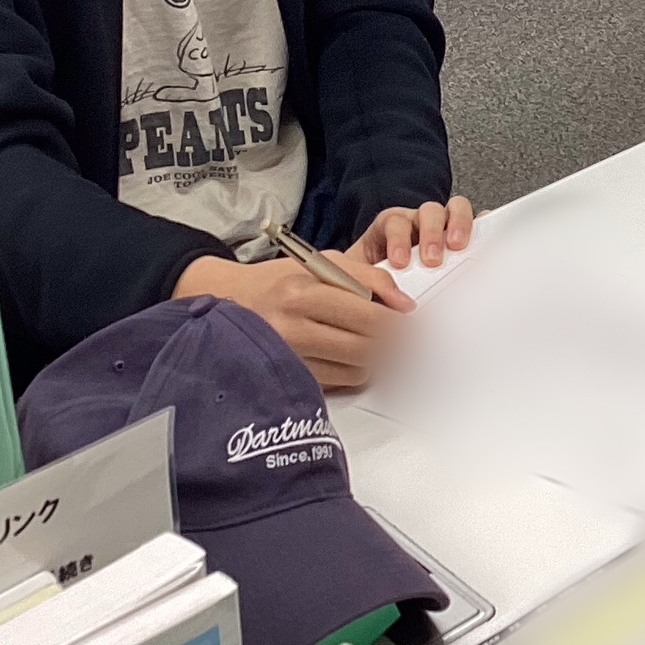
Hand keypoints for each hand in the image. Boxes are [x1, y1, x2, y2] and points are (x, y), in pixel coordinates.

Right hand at [173, 252, 412, 389]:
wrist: (231, 303)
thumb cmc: (282, 281)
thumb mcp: (324, 262)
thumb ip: (370, 278)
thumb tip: (405, 306)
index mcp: (301, 293)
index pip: (366, 316)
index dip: (398, 323)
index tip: (413, 323)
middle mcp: (291, 329)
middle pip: (364, 349)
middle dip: (393, 345)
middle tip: (405, 338)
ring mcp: (289, 358)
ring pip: (356, 370)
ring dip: (375, 359)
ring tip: (375, 342)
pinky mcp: (292, 377)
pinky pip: (340, 381)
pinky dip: (355, 369)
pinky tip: (351, 353)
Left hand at [347, 198, 474, 272]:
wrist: (382, 280)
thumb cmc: (377, 277)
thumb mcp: (366, 277)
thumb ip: (369, 283)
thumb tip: (373, 304)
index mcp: (391, 228)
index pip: (395, 222)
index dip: (398, 239)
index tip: (399, 261)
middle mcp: (419, 223)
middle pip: (427, 212)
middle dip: (430, 234)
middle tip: (431, 258)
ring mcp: (442, 226)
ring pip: (452, 210)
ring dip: (456, 225)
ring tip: (458, 247)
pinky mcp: (463, 234)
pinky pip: (476, 220)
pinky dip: (482, 224)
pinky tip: (484, 238)